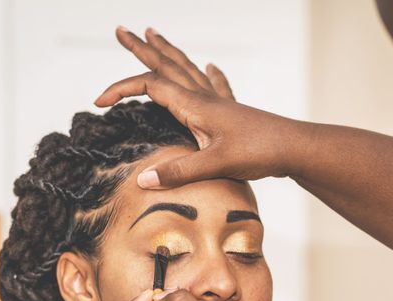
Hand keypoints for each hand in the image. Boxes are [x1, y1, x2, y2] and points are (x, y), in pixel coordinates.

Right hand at [95, 27, 311, 188]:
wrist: (294, 148)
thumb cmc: (259, 152)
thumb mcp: (215, 164)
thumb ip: (178, 172)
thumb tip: (141, 179)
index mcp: (195, 105)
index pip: (149, 86)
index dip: (121, 89)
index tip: (98, 101)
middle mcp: (205, 98)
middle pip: (167, 66)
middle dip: (142, 48)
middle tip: (121, 30)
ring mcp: (220, 103)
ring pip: (188, 70)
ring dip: (169, 53)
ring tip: (155, 34)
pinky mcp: (233, 112)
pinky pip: (216, 86)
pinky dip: (210, 75)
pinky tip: (212, 66)